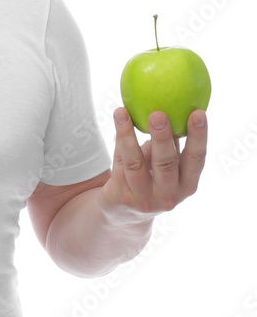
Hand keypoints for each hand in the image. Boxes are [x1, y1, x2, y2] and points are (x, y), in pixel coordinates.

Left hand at [98, 107, 207, 224]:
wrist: (123, 214)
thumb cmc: (152, 179)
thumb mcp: (167, 167)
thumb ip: (172, 144)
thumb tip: (176, 102)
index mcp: (187, 186)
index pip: (196, 160)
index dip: (198, 137)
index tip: (198, 113)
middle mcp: (168, 196)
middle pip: (165, 164)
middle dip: (162, 137)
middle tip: (159, 113)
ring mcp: (143, 199)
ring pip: (134, 163)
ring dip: (128, 135)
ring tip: (123, 111)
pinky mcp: (120, 197)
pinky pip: (118, 163)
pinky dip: (119, 140)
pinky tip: (119, 118)